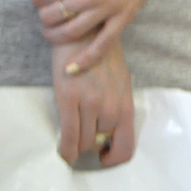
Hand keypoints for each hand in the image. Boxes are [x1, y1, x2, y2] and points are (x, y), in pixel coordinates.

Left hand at [31, 0, 181, 70]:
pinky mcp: (125, 14)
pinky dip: (86, 60)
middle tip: (49, 6)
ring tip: (54, 27)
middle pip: (51, 16)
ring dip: (55, 34)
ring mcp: (108, 7)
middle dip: (43, 13)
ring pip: (70, 33)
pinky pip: (103, 44)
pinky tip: (72, 69)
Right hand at [50, 33, 134, 166]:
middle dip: (92, 145)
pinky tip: (63, 151)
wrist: (84, 33)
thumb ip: (116, 107)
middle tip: (84, 138)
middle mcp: (111, 105)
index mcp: (126, 101)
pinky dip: (65, 149)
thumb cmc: (102, 58)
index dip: (114, 157)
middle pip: (101, 144)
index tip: (104, 156)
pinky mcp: (68, 98)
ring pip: (85, 142)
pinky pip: (68, 136)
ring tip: (73, 137)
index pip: (127, 145)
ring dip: (78, 145)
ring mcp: (90, 102)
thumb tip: (109, 135)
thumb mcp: (120, 82)